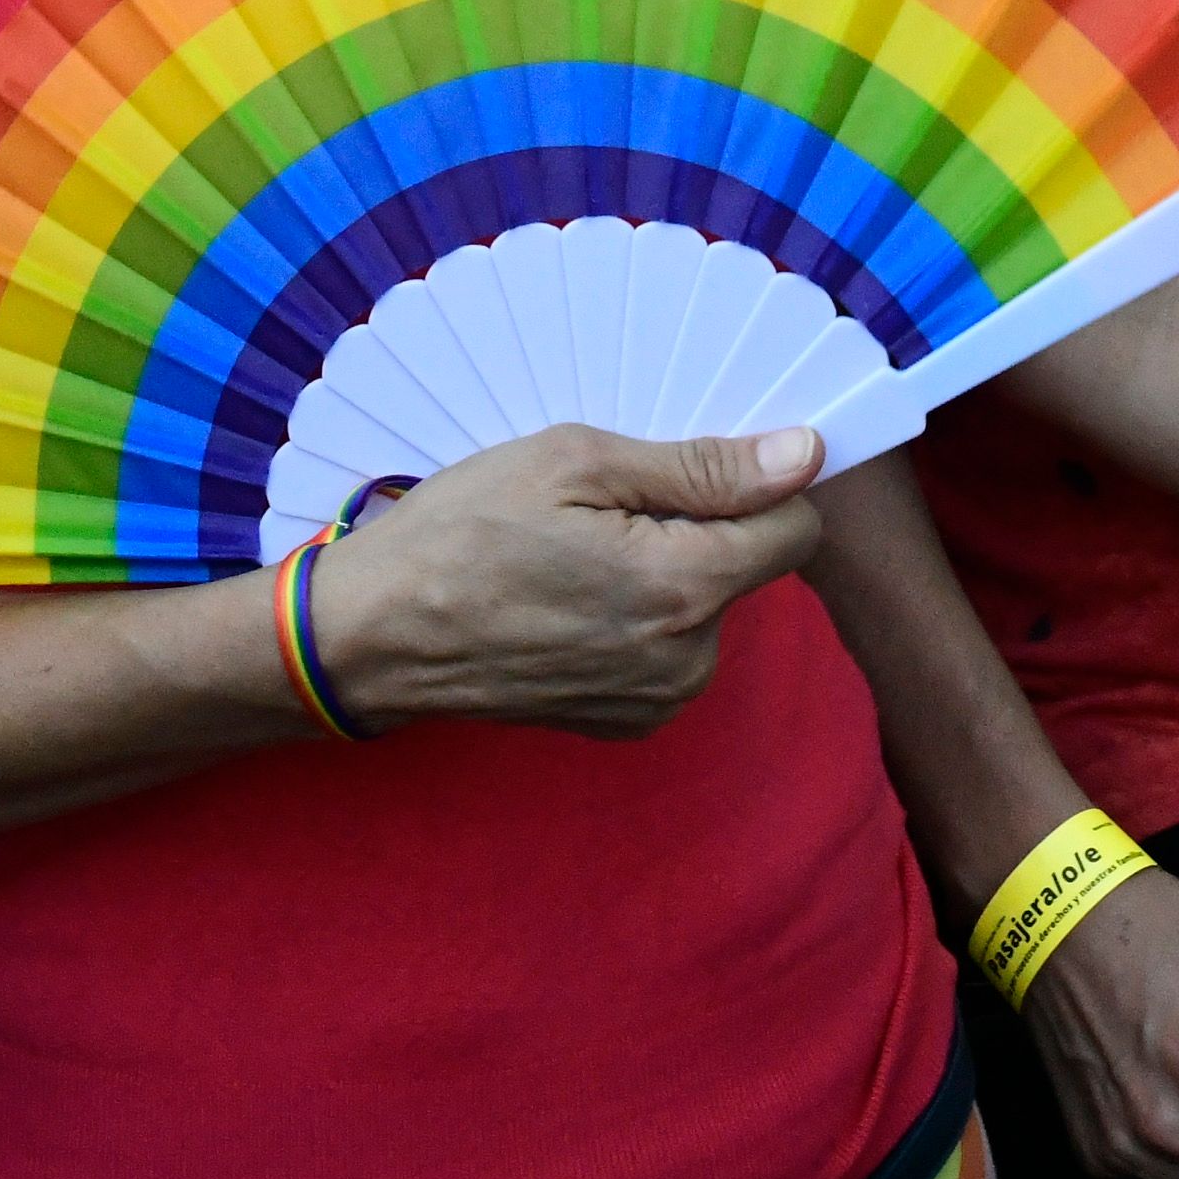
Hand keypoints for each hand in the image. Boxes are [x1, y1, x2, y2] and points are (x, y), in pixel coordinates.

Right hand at [305, 425, 825, 738]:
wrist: (374, 638)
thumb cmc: (461, 533)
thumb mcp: (573, 463)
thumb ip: (700, 466)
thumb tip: (804, 455)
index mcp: (684, 588)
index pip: (796, 528)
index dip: (759, 484)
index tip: (697, 462)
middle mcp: (688, 660)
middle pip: (745, 567)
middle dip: (696, 526)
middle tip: (601, 506)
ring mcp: (657, 701)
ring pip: (705, 607)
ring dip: (663, 571)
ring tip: (572, 553)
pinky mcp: (625, 723)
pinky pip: (667, 649)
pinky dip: (635, 617)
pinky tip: (565, 598)